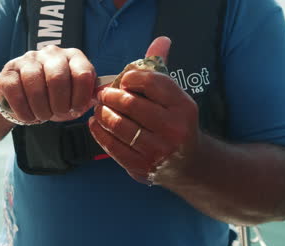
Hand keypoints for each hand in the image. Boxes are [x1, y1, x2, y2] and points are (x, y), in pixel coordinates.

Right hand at [0, 45, 95, 122]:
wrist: (23, 96)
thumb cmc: (55, 98)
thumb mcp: (76, 97)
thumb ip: (90, 97)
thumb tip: (103, 98)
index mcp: (73, 56)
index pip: (82, 74)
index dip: (80, 98)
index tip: (76, 109)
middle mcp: (51, 53)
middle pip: (58, 79)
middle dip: (59, 105)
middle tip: (57, 114)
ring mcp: (27, 60)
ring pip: (35, 87)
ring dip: (41, 110)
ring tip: (43, 116)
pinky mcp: (8, 72)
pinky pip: (15, 94)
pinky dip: (24, 112)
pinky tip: (29, 115)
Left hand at [88, 37, 199, 184]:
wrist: (188, 164)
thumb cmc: (176, 123)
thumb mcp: (175, 97)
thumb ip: (162, 71)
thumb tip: (161, 39)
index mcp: (183, 107)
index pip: (151, 82)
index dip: (130, 77)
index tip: (122, 80)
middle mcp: (173, 129)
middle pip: (130, 103)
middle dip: (110, 95)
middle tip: (102, 94)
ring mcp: (157, 150)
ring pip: (118, 124)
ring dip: (102, 113)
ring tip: (99, 108)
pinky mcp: (141, 166)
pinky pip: (112, 145)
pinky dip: (99, 132)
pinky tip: (96, 124)